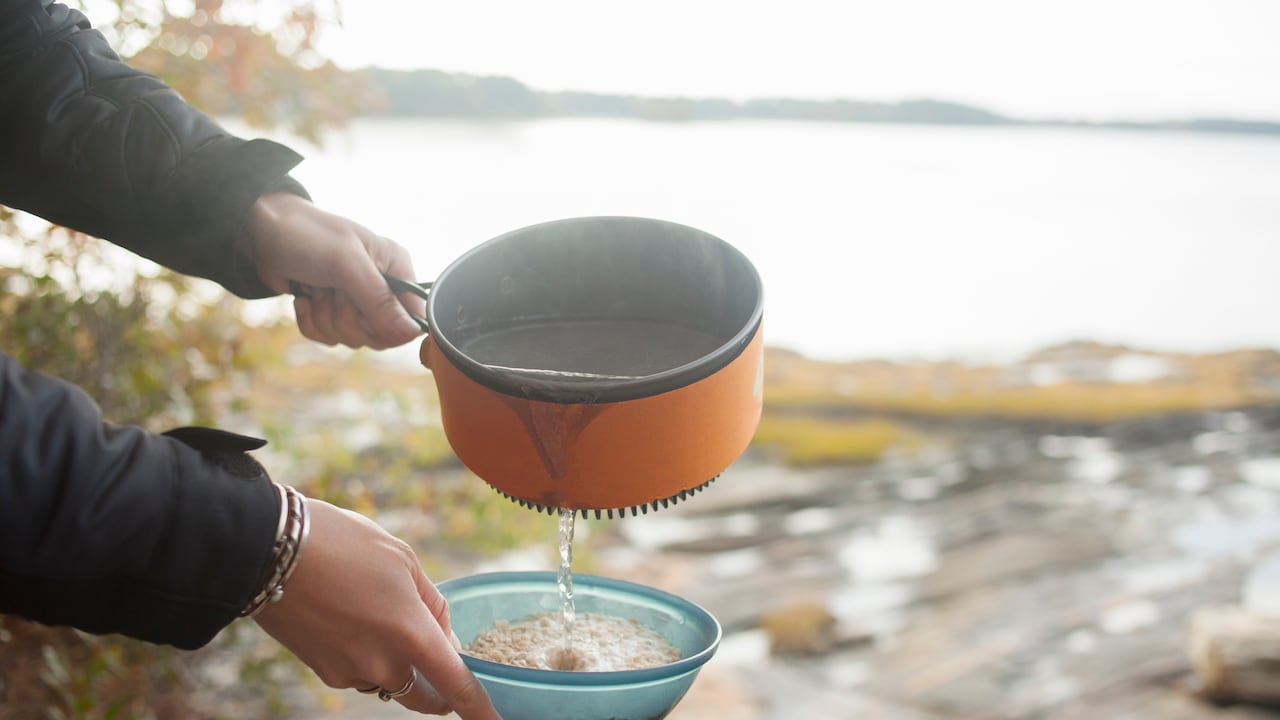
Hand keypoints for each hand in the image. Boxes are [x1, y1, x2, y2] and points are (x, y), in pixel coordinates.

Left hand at [243, 192, 424, 349]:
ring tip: (316, 288)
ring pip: (352, 339)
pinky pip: (329, 339)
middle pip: (380, 335)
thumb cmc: (308, 236)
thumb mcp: (347, 265)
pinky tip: (305, 297)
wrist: (262, 232)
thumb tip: (413, 333)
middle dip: (348, 319)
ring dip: (326, 318)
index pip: (411, 319)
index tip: (363, 311)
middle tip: (332, 290)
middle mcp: (381, 287)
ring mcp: (356, 302)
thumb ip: (380, 301)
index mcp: (396, 269)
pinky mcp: (332, 312)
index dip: (386, 326)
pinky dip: (311, 322)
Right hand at [254, 500, 499, 718]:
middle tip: (434, 657)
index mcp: (411, 634)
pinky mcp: (322, 672)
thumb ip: (432, 604)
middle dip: (434, 685)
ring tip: (374, 611)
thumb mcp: (403, 560)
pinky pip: (357, 672)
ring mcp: (350, 672)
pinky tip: (348, 617)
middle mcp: (383, 663)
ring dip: (394, 661)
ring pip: (387, 679)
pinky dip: (363, 654)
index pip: (456, 686)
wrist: (269, 550)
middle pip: (422, 693)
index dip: (479, 709)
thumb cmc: (343, 544)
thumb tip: (444, 637)